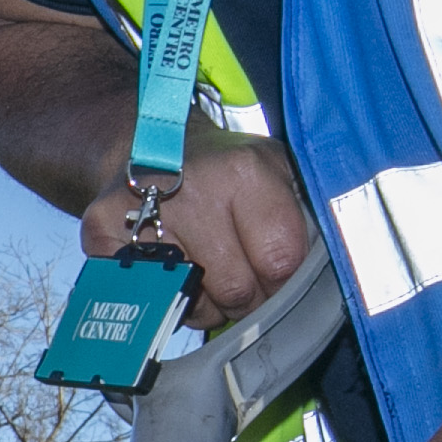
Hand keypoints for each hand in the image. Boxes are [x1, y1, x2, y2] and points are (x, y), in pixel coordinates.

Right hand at [79, 128, 313, 320]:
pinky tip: (172, 264)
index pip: (281, 262)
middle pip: (237, 289)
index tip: (277, 272)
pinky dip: (166, 295)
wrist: (149, 139)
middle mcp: (192, 188)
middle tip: (242, 273)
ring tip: (206, 265)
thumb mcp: (278, 173)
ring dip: (206, 300)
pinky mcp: (102, 229)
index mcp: (245, 171)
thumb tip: (339, 273)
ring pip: (193, 302)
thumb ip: (308, 219)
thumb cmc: (227, 171)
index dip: (284, 279)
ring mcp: (142, 210)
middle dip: (247, 295)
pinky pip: (150, 298)